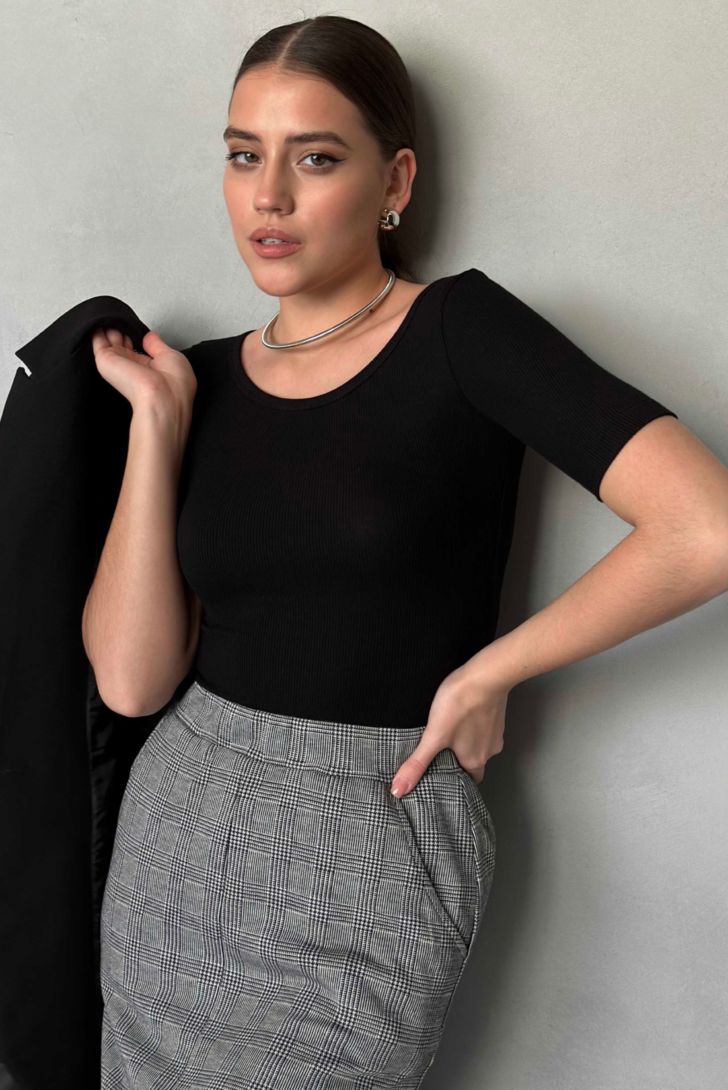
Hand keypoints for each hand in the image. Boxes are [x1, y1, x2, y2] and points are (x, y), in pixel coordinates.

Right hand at [91, 327, 195, 419]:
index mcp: (153, 369)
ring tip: (109, 313)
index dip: (137, 336)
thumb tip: (150, 336)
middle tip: (121, 318)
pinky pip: (98, 340)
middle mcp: (134, 369)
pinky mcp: (105, 361)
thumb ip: (157, 345)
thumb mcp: (172, 357)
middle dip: (122, 329)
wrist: (162, 400)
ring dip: (109, 326)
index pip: (140, 350)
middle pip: (123, 344)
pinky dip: (96, 327)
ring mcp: (119, 364)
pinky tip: (97, 317)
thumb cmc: (175, 385)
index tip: (134, 326)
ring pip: (110, 341)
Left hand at [389, 667, 508, 796]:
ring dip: (465, 741)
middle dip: (457, 760)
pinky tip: (460, 715)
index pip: (468, 781)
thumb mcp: (434, 736)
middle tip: (439, 755)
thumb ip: (417, 763)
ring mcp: (495, 732)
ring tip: (446, 734)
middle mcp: (489, 750)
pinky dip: (472, 725)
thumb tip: (398, 790)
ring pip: (478, 744)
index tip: (441, 778)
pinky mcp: (496, 714)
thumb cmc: (460, 704)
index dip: (455, 781)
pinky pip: (483, 726)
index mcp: (475, 761)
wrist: (486, 674)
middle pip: (473, 762)